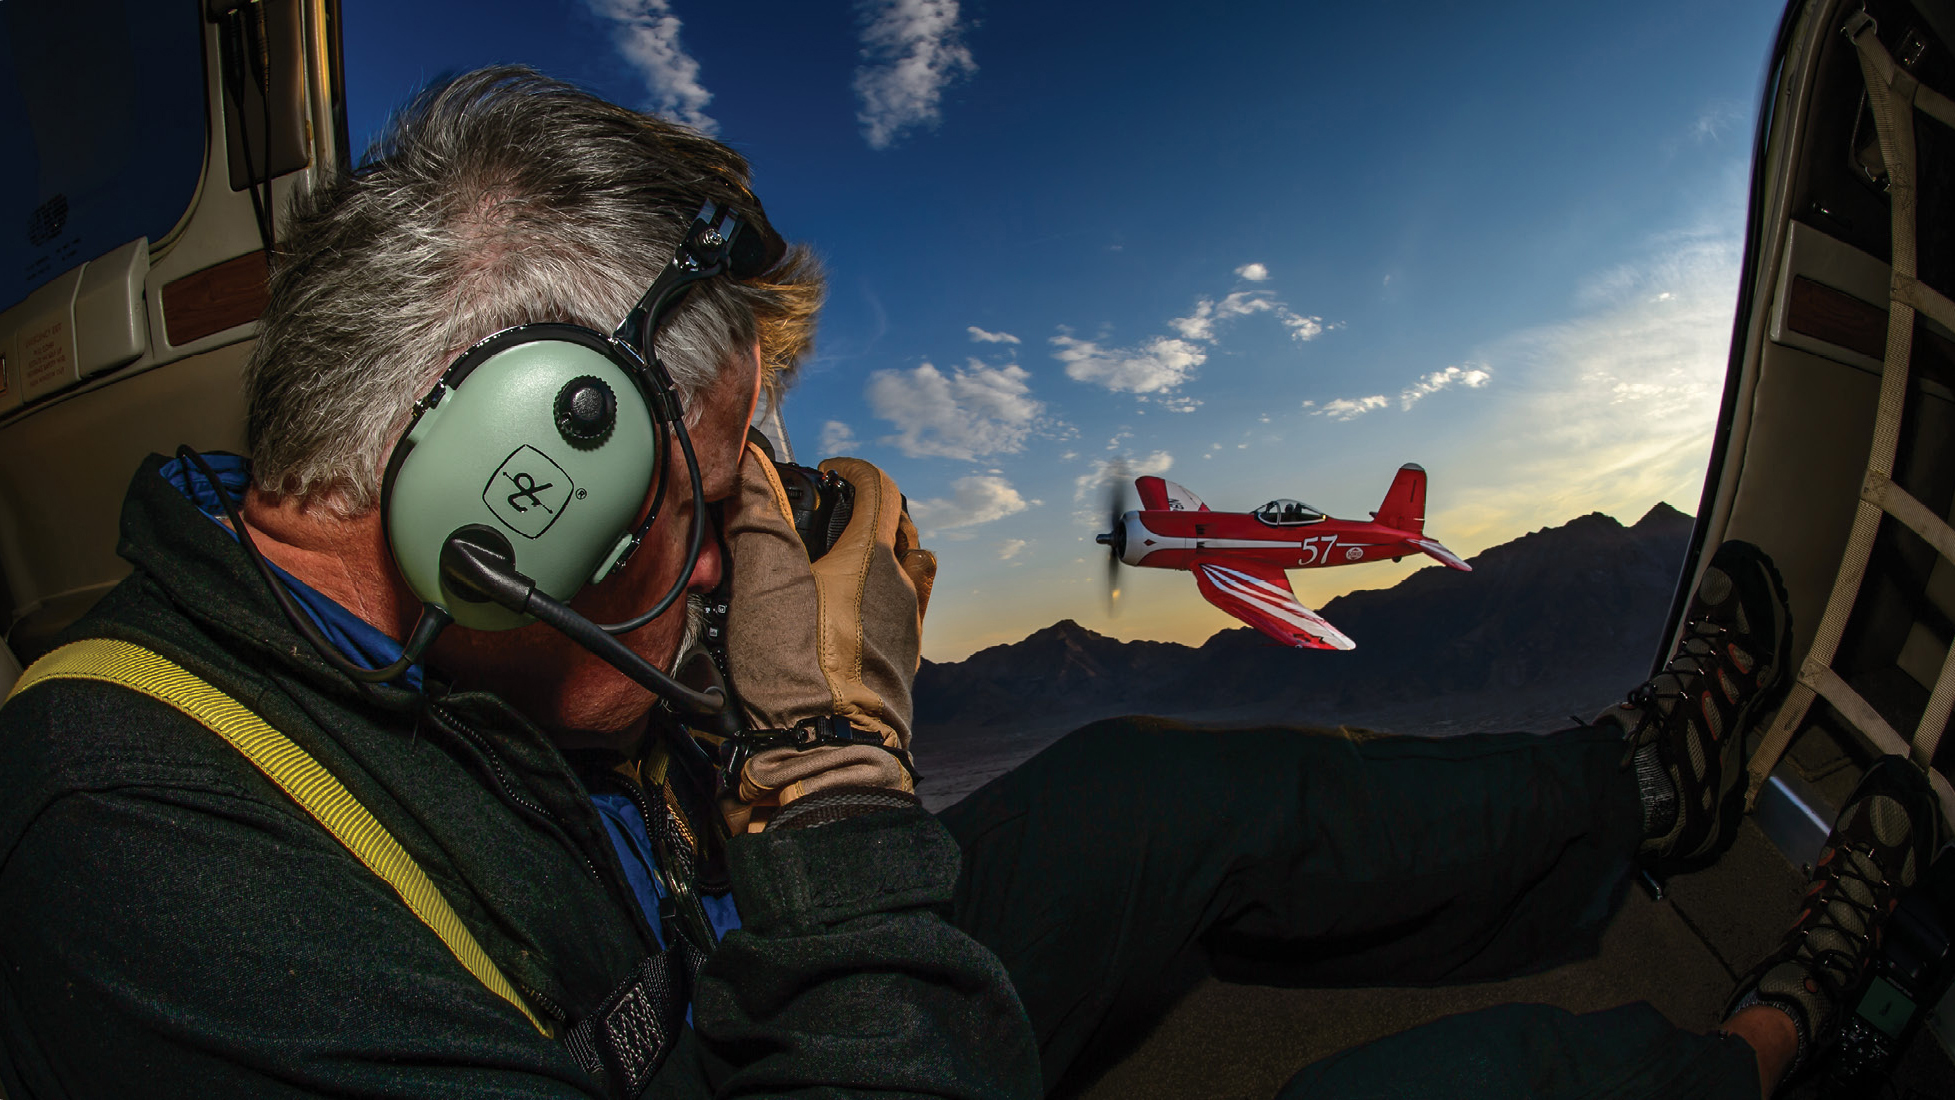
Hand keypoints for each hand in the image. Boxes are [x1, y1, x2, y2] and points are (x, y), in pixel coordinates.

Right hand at [720, 443, 935, 830]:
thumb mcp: (763, 583)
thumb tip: (754, 465)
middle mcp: (902, 588)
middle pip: (897, 528)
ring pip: (903, 572)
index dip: (852, 471)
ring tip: (835, 566)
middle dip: (865, 512)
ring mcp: (907, 630)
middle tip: (828, 517)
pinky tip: (849, 616)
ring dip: (876, 557)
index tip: (826, 473)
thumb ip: (759, 516)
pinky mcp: (902, 667)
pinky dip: (881, 600)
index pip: (880, 487)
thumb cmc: (799, 673)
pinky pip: (902, 617)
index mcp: (873, 558)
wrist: (828, 757)